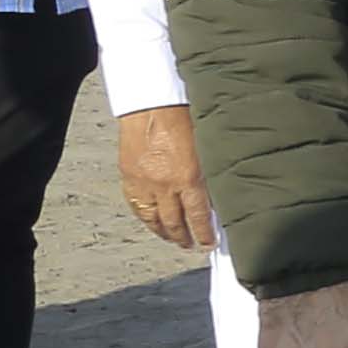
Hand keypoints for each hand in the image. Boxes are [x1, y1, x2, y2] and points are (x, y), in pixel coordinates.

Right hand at [114, 104, 212, 252]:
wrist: (153, 103)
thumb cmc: (187, 119)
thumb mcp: (209, 150)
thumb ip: (212, 176)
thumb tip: (218, 198)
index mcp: (189, 179)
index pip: (198, 218)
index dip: (204, 235)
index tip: (208, 244)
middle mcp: (165, 185)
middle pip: (174, 223)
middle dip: (183, 237)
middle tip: (190, 245)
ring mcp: (144, 182)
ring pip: (152, 218)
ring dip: (162, 231)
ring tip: (172, 238)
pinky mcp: (128, 175)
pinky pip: (136, 205)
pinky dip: (144, 216)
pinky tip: (151, 221)